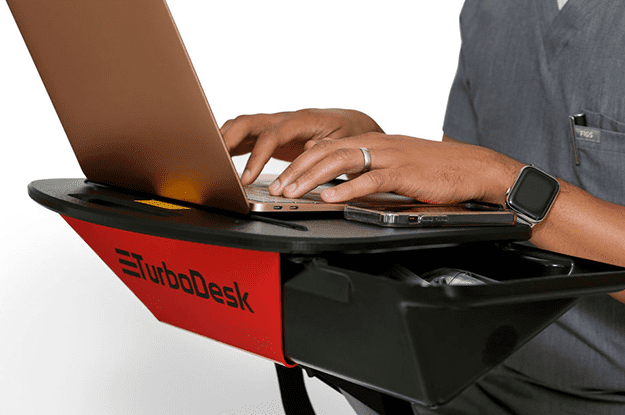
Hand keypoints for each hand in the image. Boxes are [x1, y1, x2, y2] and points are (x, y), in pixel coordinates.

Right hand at [220, 109, 382, 183]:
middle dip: (227, 141)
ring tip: (210, 160)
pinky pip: (246, 136)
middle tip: (215, 163)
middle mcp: (285, 119)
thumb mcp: (343, 142)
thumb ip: (324, 147)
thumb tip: (309, 148)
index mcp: (302, 120)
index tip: (246, 178)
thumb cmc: (348, 133)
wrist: (352, 125)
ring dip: (224, 140)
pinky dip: (230, 145)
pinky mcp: (272, 134)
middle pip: (248, 123)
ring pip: (242, 126)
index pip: (272, 135)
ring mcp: (276, 125)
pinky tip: (219, 158)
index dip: (257, 156)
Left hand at [268, 133, 523, 204]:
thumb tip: (342, 179)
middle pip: (326, 151)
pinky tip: (331, 198)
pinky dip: (347, 189)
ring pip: (341, 161)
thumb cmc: (434, 168)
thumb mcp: (395, 162)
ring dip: (313, 178)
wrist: (472, 166)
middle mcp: (377, 143)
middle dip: (297, 170)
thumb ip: (368, 167)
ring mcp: (390, 156)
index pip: (327, 146)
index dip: (301, 162)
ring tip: (293, 191)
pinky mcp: (404, 173)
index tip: (282, 178)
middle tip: (277, 188)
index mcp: (372, 141)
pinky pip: (370, 179)